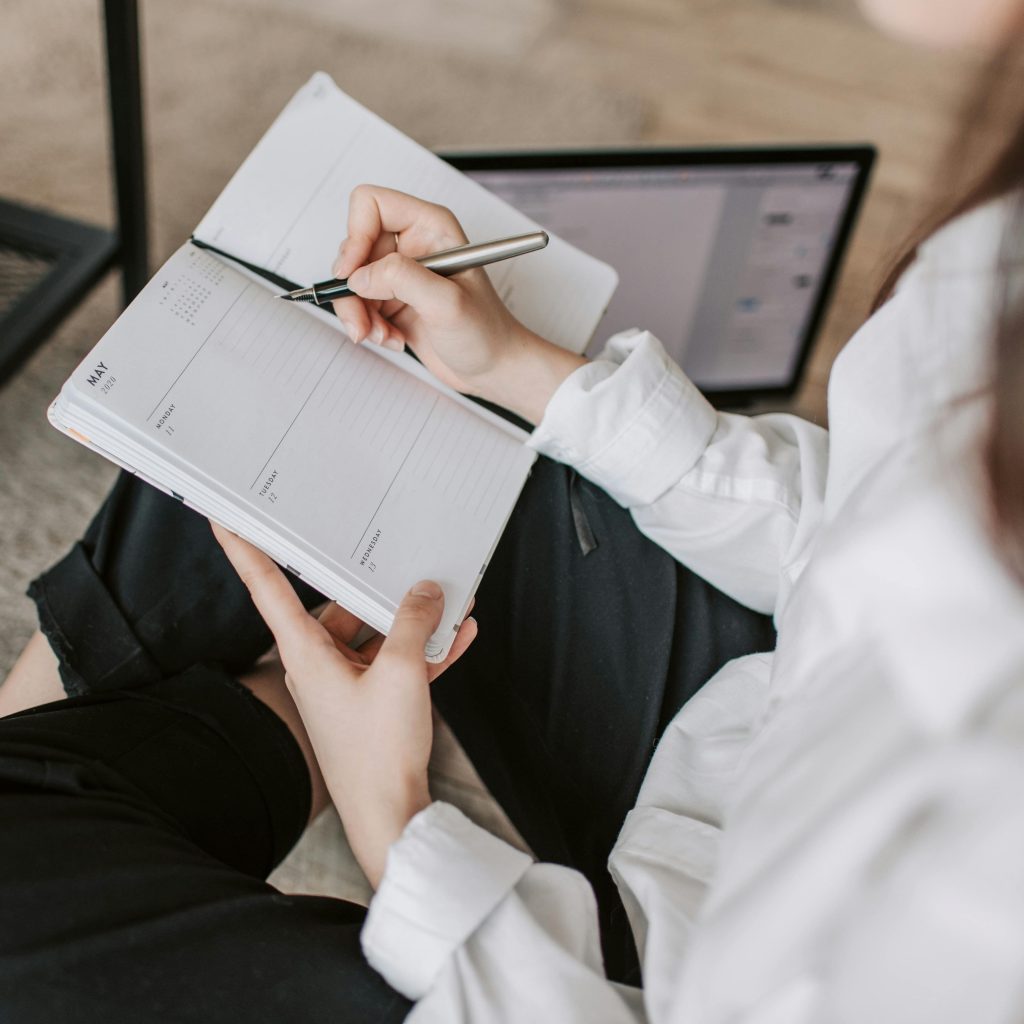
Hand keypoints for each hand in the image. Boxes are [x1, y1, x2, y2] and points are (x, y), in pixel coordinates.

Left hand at [212, 522, 477, 887]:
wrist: (391, 816)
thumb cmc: (379, 752)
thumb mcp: (403, 673)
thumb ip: (414, 622)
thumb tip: (425, 590)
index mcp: (305, 653)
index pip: (267, 587)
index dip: (244, 549)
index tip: (224, 517)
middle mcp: (317, 665)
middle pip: (340, 607)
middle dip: (376, 586)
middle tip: (399, 555)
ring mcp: (344, 685)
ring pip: (375, 635)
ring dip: (412, 620)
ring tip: (449, 598)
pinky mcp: (370, 703)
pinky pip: (396, 664)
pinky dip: (424, 650)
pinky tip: (459, 635)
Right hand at [331, 185, 586, 424]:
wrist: (494, 369)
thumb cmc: (487, 333)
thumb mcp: (446, 303)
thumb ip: (401, 279)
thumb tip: (359, 276)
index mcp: (431, 227)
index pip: (371, 205)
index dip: (355, 236)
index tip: (352, 274)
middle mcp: (413, 244)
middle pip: (354, 247)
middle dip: (353, 288)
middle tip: (363, 320)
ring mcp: (402, 273)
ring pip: (352, 280)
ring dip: (358, 313)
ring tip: (381, 336)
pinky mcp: (394, 300)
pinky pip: (359, 304)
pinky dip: (368, 326)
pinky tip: (392, 339)